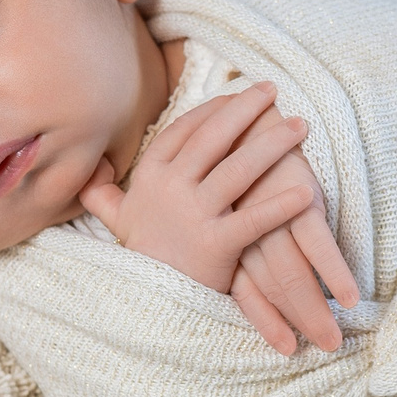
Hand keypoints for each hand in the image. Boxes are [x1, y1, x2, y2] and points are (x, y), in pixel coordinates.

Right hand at [78, 82, 319, 295]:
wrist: (143, 304)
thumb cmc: (141, 257)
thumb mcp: (114, 220)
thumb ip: (100, 191)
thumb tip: (90, 167)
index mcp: (150, 177)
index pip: (185, 129)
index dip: (214, 109)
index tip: (238, 94)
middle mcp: (170, 189)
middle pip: (215, 138)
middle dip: (246, 110)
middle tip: (274, 91)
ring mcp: (193, 215)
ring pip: (238, 169)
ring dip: (272, 144)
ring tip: (300, 126)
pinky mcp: (216, 245)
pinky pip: (254, 219)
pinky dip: (281, 205)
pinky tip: (307, 192)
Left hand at [222, 108, 360, 354]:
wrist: (254, 106)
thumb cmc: (238, 153)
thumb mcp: (216, 192)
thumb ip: (211, 224)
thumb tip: (208, 254)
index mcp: (224, 230)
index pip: (241, 287)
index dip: (264, 320)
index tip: (284, 349)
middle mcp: (243, 226)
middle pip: (269, 287)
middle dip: (296, 322)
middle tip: (322, 350)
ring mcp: (270, 212)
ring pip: (292, 273)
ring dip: (315, 309)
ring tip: (333, 341)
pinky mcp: (297, 194)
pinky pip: (317, 240)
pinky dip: (334, 270)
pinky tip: (350, 296)